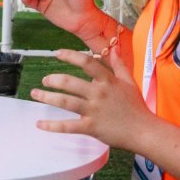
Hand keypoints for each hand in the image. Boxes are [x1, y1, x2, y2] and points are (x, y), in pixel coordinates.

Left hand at [30, 46, 151, 150]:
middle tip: (44, 80)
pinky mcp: (91, 127)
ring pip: (65, 102)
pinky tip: (39, 124)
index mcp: (107, 81)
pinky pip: (68, 126)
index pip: (86, 63)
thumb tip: (113, 48)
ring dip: (47, 97)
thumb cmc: (136, 106)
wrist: (144, 131)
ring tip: (35, 94)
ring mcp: (93, 111)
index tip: (57, 53)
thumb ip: (118, 65)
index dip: (70, 55)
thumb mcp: (129, 82)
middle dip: (53, 80)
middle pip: (70, 82)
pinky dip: (52, 126)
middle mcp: (98, 94)